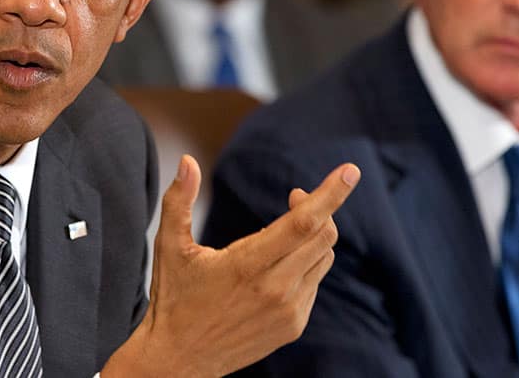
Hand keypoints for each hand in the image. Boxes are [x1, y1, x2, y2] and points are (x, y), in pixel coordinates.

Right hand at [103, 154, 359, 377]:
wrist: (180, 360)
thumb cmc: (173, 298)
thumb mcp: (169, 247)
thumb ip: (179, 200)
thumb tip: (187, 161)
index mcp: (246, 266)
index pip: (303, 223)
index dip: (329, 195)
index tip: (349, 171)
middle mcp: (275, 289)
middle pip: (323, 236)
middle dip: (319, 207)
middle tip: (295, 196)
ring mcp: (288, 310)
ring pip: (323, 257)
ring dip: (314, 235)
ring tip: (284, 231)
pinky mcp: (294, 325)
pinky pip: (315, 282)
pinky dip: (306, 263)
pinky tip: (279, 265)